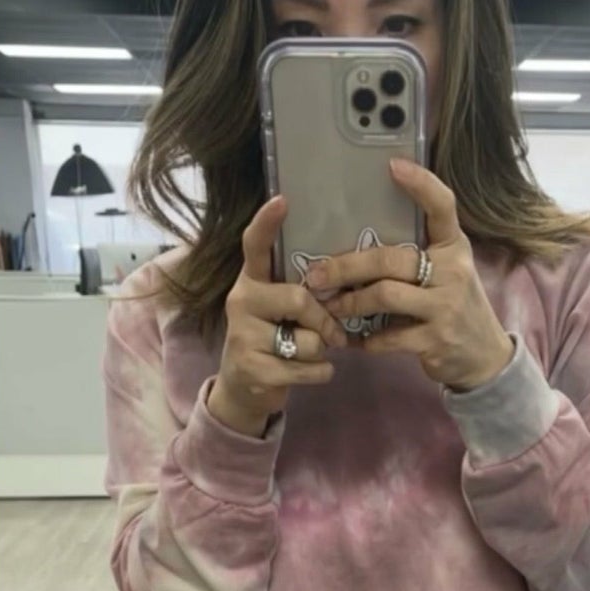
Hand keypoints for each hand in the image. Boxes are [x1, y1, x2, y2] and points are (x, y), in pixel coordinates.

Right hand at [212, 195, 352, 434]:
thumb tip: (349, 279)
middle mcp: (241, 301)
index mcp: (252, 280)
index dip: (267, 223)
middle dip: (325, 321)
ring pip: (307, 340)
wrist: (244, 390)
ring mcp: (242, 335)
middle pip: (300, 298)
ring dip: (321, 351)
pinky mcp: (252, 369)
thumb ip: (302, 292)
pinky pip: (308, 368)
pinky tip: (310, 372)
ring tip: (309, 354)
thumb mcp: (281, 311)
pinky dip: (321, 373)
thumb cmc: (274, 341)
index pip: (255, 246)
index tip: (282, 200)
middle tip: (334, 334)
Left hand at [303, 158, 514, 391]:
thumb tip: (358, 241)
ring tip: (329, 307)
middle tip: (317, 274)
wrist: (484, 357)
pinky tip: (353, 338)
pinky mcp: (435, 340)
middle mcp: (453, 272)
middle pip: (391, 259)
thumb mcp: (447, 273)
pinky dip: (366, 339)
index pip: (443, 207)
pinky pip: (388, 337)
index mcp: (454, 248)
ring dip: (350, 302)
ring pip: (385, 295)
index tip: (393, 165)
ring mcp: (445, 307)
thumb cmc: (455, 306)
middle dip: (347, 266)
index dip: (421, 184)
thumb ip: (417, 255)